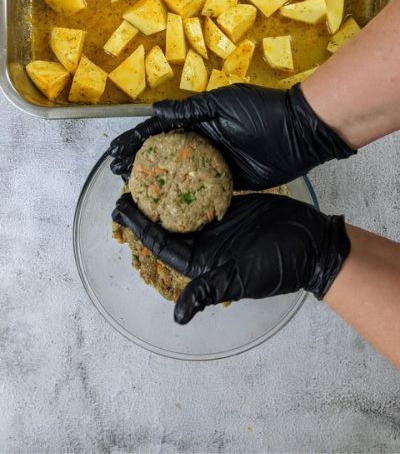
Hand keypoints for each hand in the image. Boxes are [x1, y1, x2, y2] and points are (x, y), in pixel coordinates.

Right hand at [108, 84, 355, 189]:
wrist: (299, 134)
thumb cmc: (261, 113)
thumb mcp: (223, 105)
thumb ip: (190, 110)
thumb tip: (155, 110)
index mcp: (199, 122)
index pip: (160, 131)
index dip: (136, 141)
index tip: (114, 152)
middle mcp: (203, 144)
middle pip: (165, 155)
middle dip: (140, 163)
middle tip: (117, 174)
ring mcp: (215, 166)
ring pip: (180, 176)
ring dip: (158, 183)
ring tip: (134, 192)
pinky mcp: (230, 184)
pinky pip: (203, 193)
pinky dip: (186, 199)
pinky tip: (169, 207)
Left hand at [112, 192, 350, 324]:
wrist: (313, 243)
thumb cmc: (279, 265)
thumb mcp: (242, 278)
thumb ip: (210, 290)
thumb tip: (178, 318)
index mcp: (202, 261)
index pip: (162, 243)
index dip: (140, 226)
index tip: (120, 207)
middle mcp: (206, 242)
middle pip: (168, 223)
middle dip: (146, 207)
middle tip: (126, 183)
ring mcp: (219, 222)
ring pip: (184, 207)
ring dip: (167, 193)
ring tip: (147, 172)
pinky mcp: (233, 204)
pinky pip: (206, 192)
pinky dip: (192, 181)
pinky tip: (179, 168)